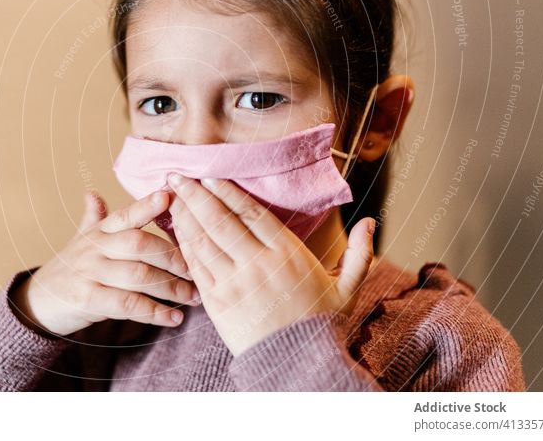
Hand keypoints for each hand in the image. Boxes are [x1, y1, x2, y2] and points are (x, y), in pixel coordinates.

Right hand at [13, 189, 200, 337]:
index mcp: (100, 232)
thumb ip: (94, 218)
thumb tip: (93, 192)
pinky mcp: (87, 300)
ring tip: (194, 297)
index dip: (147, 205)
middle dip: (174, 257)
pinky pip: (128, 305)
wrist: (36, 301)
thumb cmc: (70, 268)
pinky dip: (155, 312)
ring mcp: (90, 273)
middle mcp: (95, 248)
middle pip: (140, 244)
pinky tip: (174, 319)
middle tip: (199, 269)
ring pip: (139, 276)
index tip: (171, 195)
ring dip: (171, 288)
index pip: (126, 215)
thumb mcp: (80, 240)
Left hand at [166, 173, 374, 356]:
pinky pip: (196, 266)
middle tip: (177, 175)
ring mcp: (235, 283)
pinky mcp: (218, 302)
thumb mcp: (348, 289)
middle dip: (196, 195)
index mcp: (288, 254)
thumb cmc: (322, 325)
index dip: (228, 191)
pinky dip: (183, 245)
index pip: (252, 213)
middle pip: (221, 220)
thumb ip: (360, 254)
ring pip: (204, 240)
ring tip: (170, 195)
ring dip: (185, 215)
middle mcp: (259, 264)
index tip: (211, 176)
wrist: (298, 367)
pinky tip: (175, 229)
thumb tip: (372, 221)